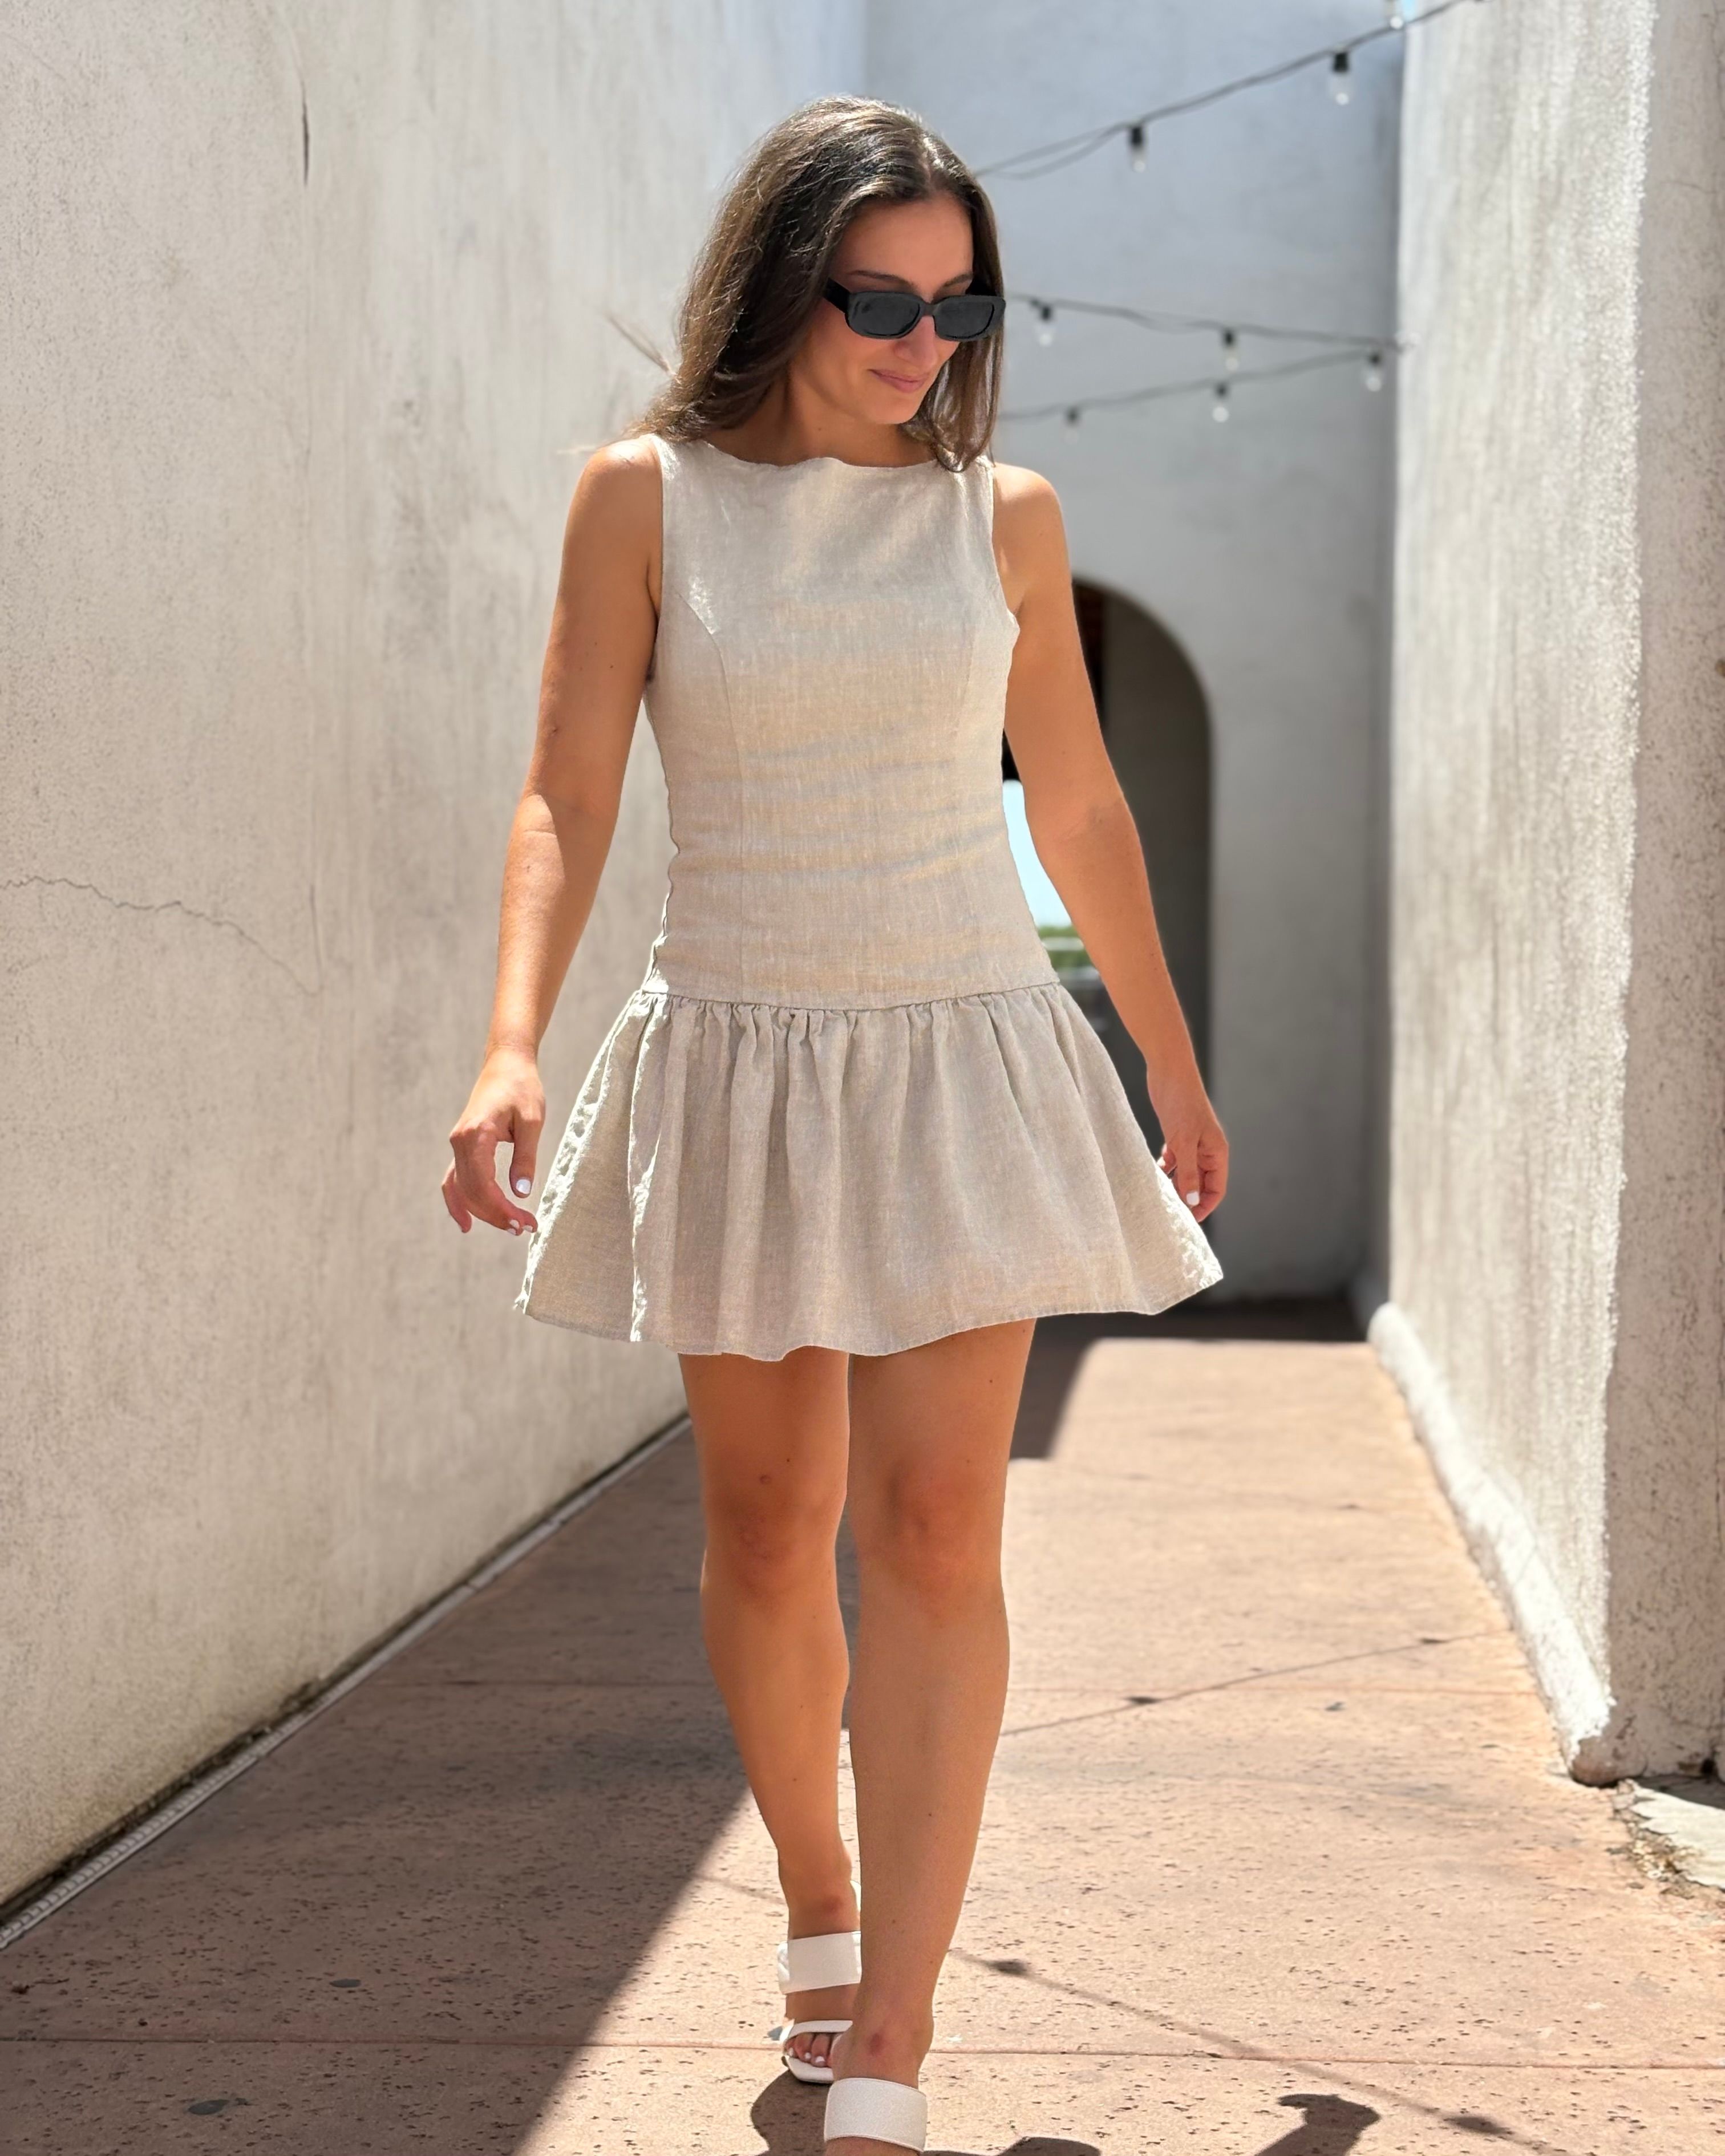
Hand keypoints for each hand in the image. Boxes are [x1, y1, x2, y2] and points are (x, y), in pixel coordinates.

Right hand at [443, 1048, 543, 1235]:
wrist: (507, 1064)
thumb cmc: (522, 1088)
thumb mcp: (532, 1122)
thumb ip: (525, 1158)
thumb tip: (521, 1194)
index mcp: (476, 1134)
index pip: (483, 1185)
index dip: (502, 1209)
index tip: (525, 1223)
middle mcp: (460, 1141)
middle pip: (471, 1192)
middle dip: (497, 1215)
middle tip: (525, 1228)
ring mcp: (457, 1144)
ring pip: (461, 1189)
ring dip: (482, 1212)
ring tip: (509, 1227)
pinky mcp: (462, 1145)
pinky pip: (453, 1180)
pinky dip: (458, 1201)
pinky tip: (467, 1222)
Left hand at [1151, 1084, 1227, 1225]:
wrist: (1168, 1071)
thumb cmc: (1181, 1103)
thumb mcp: (1184, 1142)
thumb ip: (1189, 1172)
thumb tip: (1193, 1201)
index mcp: (1217, 1152)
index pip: (1216, 1188)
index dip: (1204, 1206)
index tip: (1188, 1221)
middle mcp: (1207, 1150)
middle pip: (1201, 1183)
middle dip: (1188, 1198)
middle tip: (1169, 1213)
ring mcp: (1191, 1142)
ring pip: (1186, 1173)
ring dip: (1175, 1185)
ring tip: (1159, 1198)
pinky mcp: (1176, 1135)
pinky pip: (1174, 1160)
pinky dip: (1166, 1169)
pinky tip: (1155, 1174)